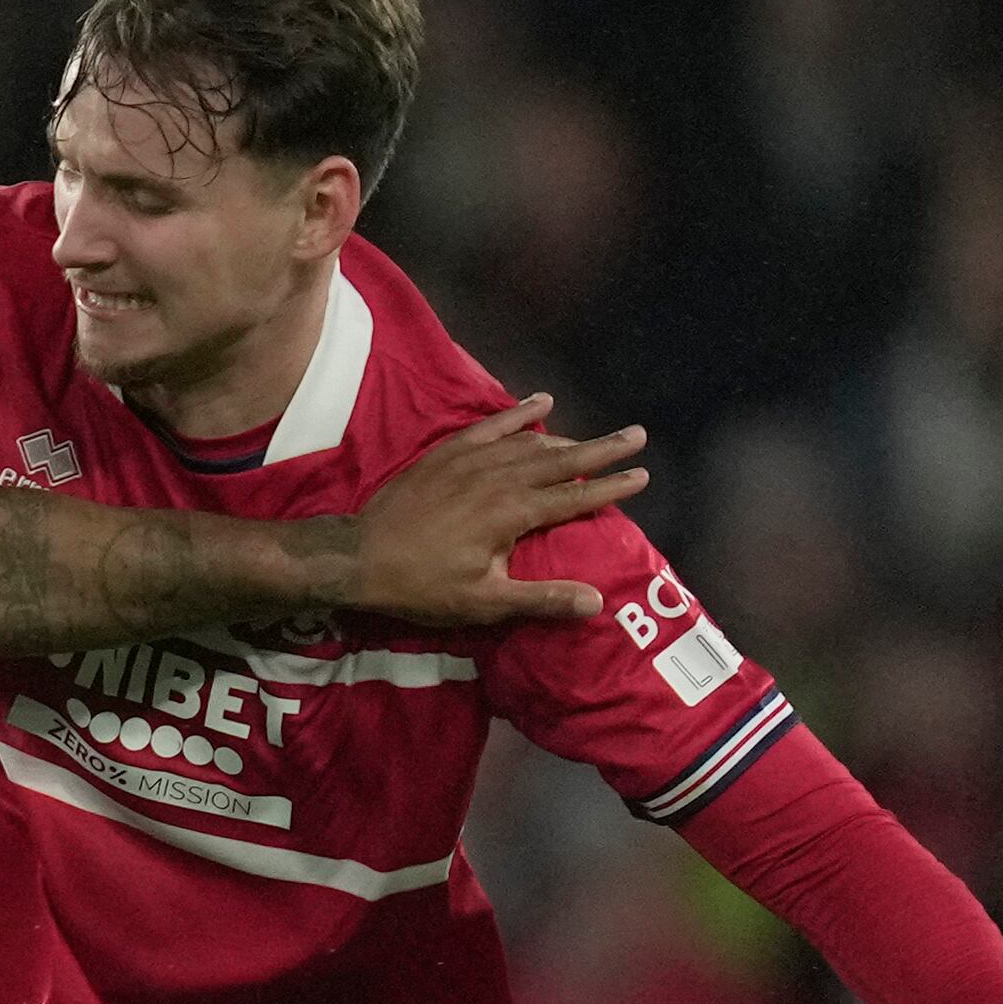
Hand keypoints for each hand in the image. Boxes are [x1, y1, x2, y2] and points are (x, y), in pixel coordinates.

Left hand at [340, 400, 646, 626]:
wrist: (359, 557)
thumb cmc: (422, 586)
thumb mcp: (483, 602)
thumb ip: (541, 598)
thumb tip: (596, 601)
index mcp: (513, 513)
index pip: (575, 497)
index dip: (611, 487)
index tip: (643, 476)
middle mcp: (499, 478)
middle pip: (562, 459)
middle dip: (602, 449)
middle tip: (637, 435)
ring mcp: (472, 460)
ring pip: (531, 443)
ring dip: (567, 438)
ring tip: (595, 438)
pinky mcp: (447, 452)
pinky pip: (492, 425)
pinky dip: (518, 412)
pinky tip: (542, 401)